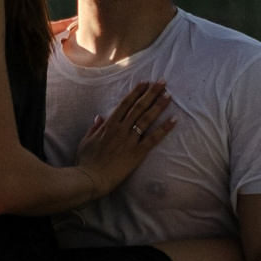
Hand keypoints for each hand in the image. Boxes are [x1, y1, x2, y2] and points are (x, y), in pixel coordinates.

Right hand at [72, 80, 175, 200]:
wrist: (91, 178)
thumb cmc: (86, 161)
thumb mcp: (86, 141)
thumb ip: (94, 127)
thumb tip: (100, 117)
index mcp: (109, 125)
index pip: (125, 104)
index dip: (136, 92)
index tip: (145, 82)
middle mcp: (121, 129)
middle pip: (139, 107)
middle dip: (151, 93)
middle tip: (162, 82)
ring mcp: (130, 140)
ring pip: (146, 119)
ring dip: (158, 106)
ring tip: (169, 95)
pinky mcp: (137, 153)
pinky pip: (153, 139)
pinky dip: (164, 129)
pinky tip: (174, 120)